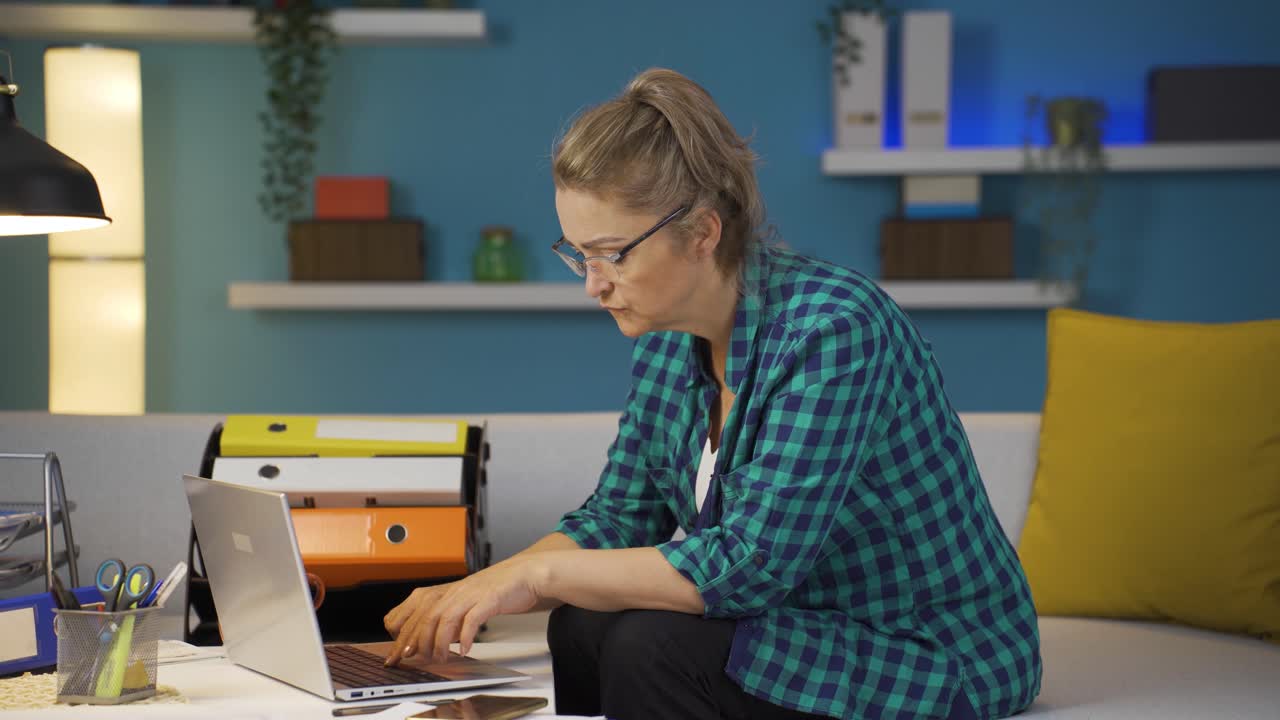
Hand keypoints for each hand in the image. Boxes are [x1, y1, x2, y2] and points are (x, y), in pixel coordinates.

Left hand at [382, 557, 545, 665]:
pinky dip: (466, 635)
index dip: (402, 633)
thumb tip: (423, 642)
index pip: (413, 610)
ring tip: (440, 658)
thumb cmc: (493, 590)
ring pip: (445, 618)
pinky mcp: (490, 598)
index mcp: (444, 591)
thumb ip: (443, 619)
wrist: (524, 574)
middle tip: (412, 659)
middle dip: (415, 640)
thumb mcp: (461, 603)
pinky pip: (473, 618)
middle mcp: (454, 591)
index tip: (397, 653)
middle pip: (425, 617)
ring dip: (439, 641)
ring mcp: (471, 594)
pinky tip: (465, 649)